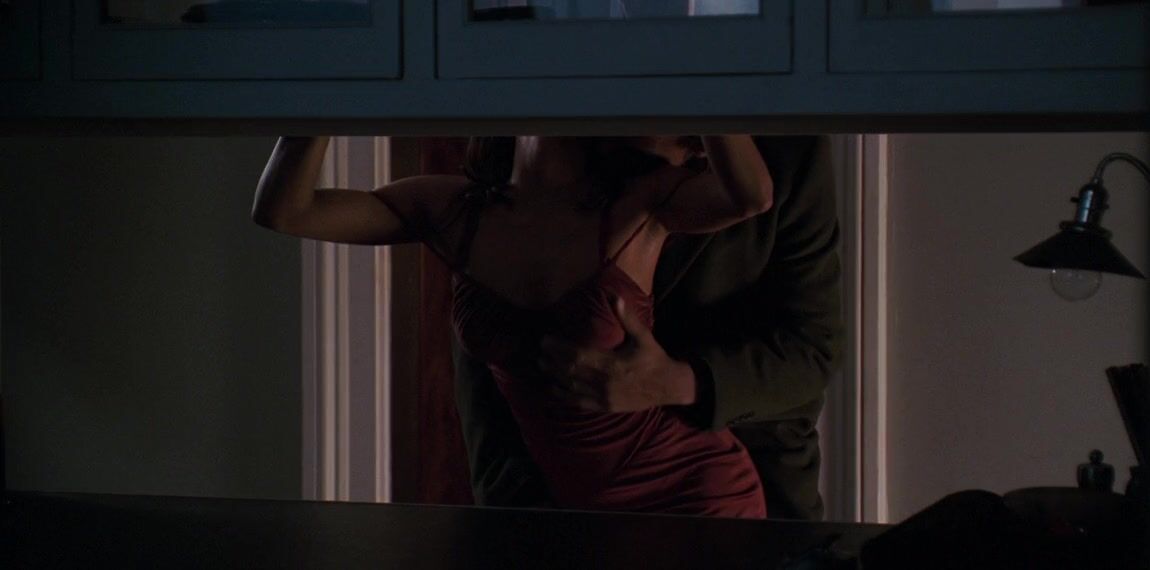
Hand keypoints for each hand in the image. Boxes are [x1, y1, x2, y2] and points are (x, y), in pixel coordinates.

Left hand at [538, 297, 696, 412]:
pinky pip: (579, 402)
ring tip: (542, 366)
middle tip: (539, 352)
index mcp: (613, 363)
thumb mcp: (644, 337)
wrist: (669, 387)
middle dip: (552, 361)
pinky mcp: (605, 407)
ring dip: (554, 376)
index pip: (578, 355)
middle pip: (571, 371)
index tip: (545, 340)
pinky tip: (553, 388)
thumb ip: (627, 318)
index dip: (559, 348)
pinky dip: (564, 396)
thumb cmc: (654, 359)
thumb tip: (614, 296)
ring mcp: (604, 397)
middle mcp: (605, 382)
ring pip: (572, 387)